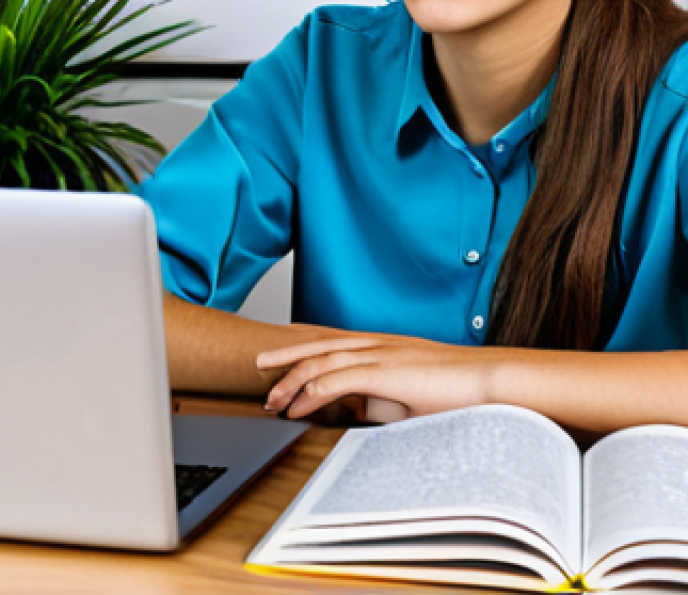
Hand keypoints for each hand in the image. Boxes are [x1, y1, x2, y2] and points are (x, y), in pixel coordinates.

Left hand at [256, 332, 496, 422]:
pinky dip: (311, 394)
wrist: (492, 381)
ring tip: (272, 399)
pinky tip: (298, 408)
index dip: (303, 349)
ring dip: (291, 381)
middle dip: (284, 357)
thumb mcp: (413, 395)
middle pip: (317, 346)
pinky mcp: (384, 372)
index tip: (282, 360)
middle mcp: (377, 344)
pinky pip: (336, 381)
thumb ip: (384, 397)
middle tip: (258, 369)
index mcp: (384, 345)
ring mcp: (379, 355)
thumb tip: (362, 409)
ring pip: (320, 362)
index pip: (332, 342)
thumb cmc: (461, 391)